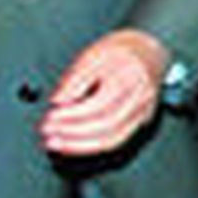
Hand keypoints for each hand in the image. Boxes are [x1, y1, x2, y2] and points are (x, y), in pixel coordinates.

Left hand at [39, 28, 169, 155]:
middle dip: (72, 133)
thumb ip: (75, 78)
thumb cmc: (120, 51)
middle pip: (106, 124)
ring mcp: (143, 110)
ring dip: (80, 145)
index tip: (49, 118)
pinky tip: (74, 144)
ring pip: (112, 138)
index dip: (71, 116)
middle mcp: (139, 96)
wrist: (149, 51)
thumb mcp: (93, 54)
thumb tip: (57, 100)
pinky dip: (93, 146)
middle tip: (48, 133)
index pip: (98, 104)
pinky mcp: (143, 121)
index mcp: (127, 76)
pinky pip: (118, 140)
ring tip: (56, 143)